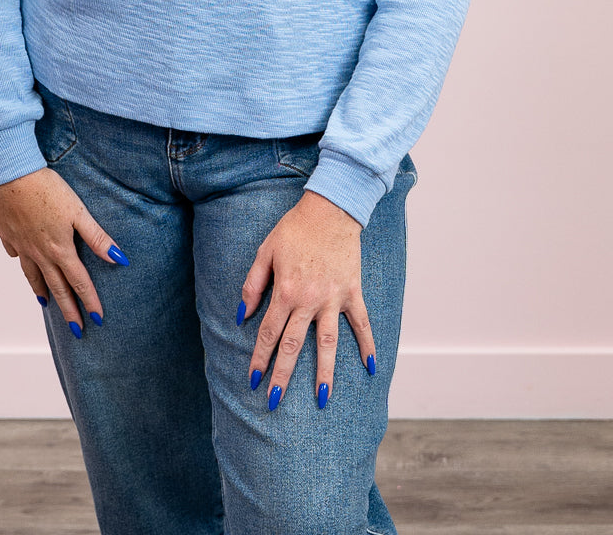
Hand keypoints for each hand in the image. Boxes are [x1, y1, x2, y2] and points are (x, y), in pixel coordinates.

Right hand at [0, 166, 127, 333]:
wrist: (13, 174)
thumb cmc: (49, 189)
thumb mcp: (79, 212)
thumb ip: (98, 238)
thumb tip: (119, 259)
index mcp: (59, 249)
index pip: (79, 282)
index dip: (90, 302)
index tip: (97, 320)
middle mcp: (40, 253)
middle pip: (56, 287)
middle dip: (68, 310)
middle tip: (76, 329)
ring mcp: (21, 246)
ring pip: (33, 275)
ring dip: (42, 291)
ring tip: (47, 303)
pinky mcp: (8, 235)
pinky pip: (16, 254)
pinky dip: (22, 262)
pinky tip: (24, 262)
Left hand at [239, 190, 374, 408]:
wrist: (329, 210)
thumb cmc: (294, 230)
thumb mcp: (266, 252)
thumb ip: (252, 285)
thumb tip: (242, 315)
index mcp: (285, 291)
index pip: (268, 333)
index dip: (259, 358)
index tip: (253, 380)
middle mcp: (309, 300)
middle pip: (293, 345)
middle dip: (283, 375)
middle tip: (274, 402)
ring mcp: (333, 298)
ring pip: (328, 342)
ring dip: (325, 372)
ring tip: (322, 399)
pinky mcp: (352, 292)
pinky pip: (361, 323)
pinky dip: (367, 345)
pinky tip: (371, 367)